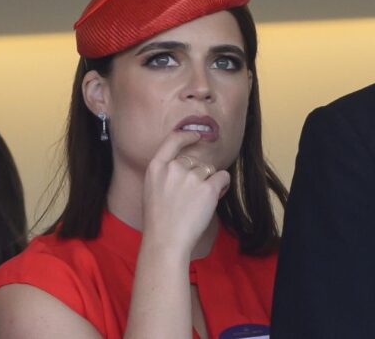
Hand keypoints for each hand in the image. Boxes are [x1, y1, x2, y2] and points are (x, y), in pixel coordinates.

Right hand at [140, 130, 229, 256]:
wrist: (166, 240)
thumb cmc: (159, 221)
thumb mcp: (151, 190)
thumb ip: (165, 174)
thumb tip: (186, 167)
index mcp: (156, 168)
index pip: (172, 140)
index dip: (187, 135)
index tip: (197, 135)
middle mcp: (174, 168)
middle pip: (194, 161)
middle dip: (198, 173)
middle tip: (194, 195)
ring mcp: (191, 177)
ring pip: (209, 170)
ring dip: (210, 181)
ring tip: (201, 200)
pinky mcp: (208, 189)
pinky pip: (223, 177)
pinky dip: (223, 185)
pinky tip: (217, 195)